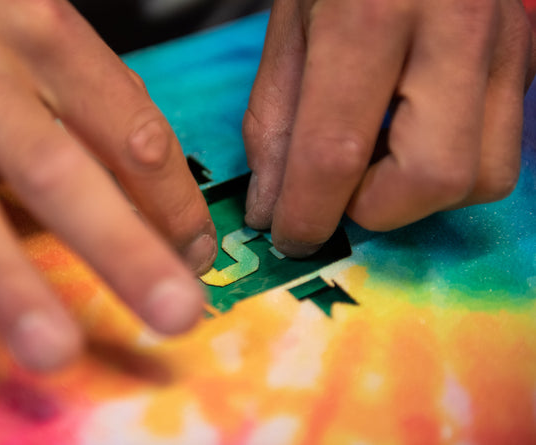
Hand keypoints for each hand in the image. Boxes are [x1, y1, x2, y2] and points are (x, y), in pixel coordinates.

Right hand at [0, 0, 215, 392]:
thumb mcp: (46, 26)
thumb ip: (96, 94)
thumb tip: (157, 179)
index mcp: (44, 36)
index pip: (129, 132)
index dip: (175, 203)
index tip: (198, 257)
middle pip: (57, 172)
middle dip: (120, 250)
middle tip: (176, 314)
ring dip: (6, 284)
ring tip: (54, 352)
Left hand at [244, 0, 535, 255]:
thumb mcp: (290, 27)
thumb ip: (276, 122)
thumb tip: (272, 204)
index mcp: (369, 14)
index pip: (334, 151)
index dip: (306, 213)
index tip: (288, 235)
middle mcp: (452, 29)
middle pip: (432, 178)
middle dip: (376, 209)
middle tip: (340, 187)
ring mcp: (506, 42)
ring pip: (483, 176)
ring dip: (417, 192)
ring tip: (378, 157)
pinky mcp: (528, 56)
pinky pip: (501, 148)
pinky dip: (450, 166)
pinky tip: (412, 134)